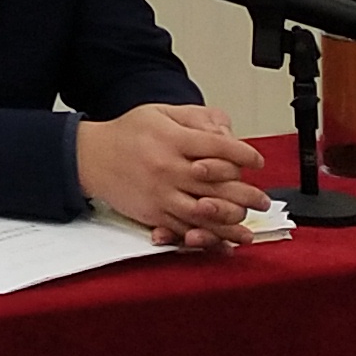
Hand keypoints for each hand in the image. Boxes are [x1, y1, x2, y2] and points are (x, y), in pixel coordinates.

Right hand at [78, 104, 271, 249]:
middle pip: (217, 184)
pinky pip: (186, 229)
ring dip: (232, 222)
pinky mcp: (155, 213)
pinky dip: (208, 239)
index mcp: (172, 140)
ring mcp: (162, 194)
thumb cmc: (128, 132)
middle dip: (246, 194)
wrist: (91, 156)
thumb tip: (224, 131)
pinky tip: (225, 243)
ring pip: (205, 213)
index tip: (257, 160)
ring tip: (250, 226)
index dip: (243, 155)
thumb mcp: (160, 112)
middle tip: (263, 200)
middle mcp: (169, 168)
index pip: (218, 147)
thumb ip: (194, 118)